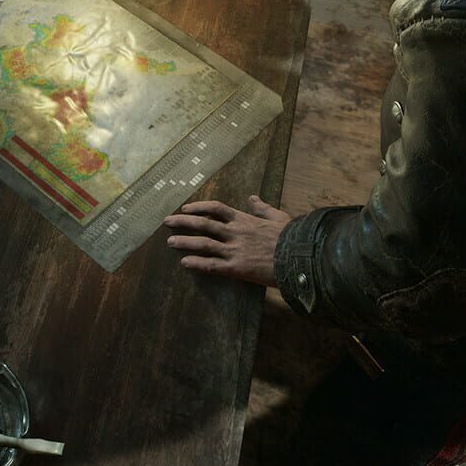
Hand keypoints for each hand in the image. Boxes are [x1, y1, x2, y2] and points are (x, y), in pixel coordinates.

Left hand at [164, 196, 290, 286]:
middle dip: (182, 222)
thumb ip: (262, 208)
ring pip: (203, 243)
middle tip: (167, 222)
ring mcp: (234, 250)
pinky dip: (196, 263)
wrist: (299, 257)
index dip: (198, 208)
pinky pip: (211, 265)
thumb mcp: (278, 216)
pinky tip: (184, 263)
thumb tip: (253, 197)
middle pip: (203, 224)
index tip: (185, 209)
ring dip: (184, 241)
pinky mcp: (236, 268)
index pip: (216, 209)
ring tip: (170, 241)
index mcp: (244, 219)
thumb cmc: (291, 237)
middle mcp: (235, 232)